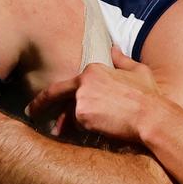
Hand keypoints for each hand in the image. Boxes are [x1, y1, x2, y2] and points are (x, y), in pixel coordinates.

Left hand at [28, 47, 161, 143]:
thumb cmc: (149, 97)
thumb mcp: (138, 72)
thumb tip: (114, 47)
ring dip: (67, 125)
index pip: (72, 82)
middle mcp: (84, 81)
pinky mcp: (82, 116)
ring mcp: (81, 98)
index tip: (52, 100)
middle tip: (30, 112)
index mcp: (94, 69)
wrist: (152, 117)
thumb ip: (122, 59)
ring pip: (69, 114)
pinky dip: (80, 133)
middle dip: (40, 102)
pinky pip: (76, 127)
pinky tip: (91, 136)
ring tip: (62, 134)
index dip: (63, 93)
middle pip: (56, 93)